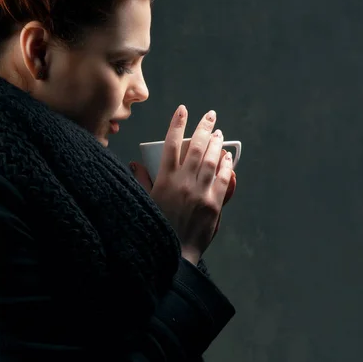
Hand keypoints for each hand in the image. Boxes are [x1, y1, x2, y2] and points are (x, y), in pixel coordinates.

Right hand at [130, 105, 235, 263]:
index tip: (183, 110)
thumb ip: (142, 180)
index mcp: (164, 178)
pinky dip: (225, 165)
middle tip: (210, 116)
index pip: (171, 143)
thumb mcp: (146, 201)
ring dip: (216, 143)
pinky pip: (222, 178)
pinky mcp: (214, 203)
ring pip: (210, 159)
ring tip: (219, 133)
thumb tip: (135, 164)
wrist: (175, 252)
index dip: (177, 124)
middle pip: (195, 147)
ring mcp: (200, 191)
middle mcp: (183, 181)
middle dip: (204, 128)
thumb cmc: (158, 225)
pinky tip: (227, 157)